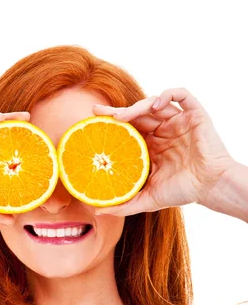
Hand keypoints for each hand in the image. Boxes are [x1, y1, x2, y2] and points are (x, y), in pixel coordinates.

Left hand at [92, 88, 233, 215]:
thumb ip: (125, 204)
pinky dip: (168, 94)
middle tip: (99, 113)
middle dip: (118, 112)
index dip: (112, 123)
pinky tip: (155, 104)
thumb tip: (97, 210)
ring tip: (124, 116)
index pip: (128, 129)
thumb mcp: (149, 199)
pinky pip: (181, 95)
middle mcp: (163, 131)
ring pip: (154, 103)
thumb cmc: (183, 192)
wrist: (211, 187)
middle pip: (137, 114)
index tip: (94, 120)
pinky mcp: (194, 114)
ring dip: (138, 106)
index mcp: (151, 147)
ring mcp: (178, 121)